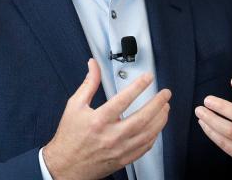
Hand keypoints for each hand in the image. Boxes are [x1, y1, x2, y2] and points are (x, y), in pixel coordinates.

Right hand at [43, 58, 171, 179]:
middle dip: (157, 103)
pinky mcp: (123, 159)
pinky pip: (145, 147)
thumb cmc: (69, 136)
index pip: (124, 100)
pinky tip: (157, 127)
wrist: (65, 166)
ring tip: (165, 108)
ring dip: (160, 119)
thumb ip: (88, 84)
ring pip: (147, 134)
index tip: (148, 78)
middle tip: (165, 94)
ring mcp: (119, 149)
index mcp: (99, 120)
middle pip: (142, 118)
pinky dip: (154, 136)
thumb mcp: (74, 106)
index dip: (138, 86)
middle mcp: (111, 136)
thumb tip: (94, 65)